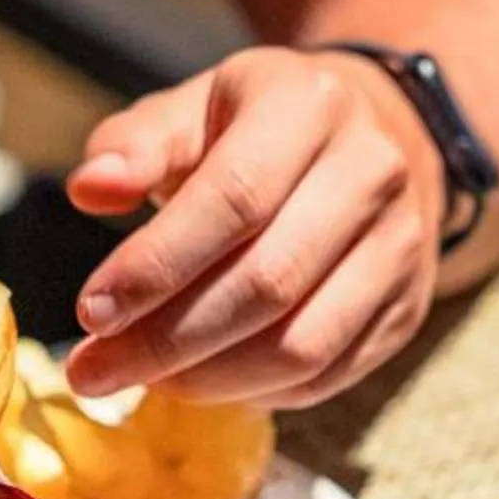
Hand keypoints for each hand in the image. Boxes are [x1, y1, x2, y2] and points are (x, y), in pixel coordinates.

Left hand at [62, 45, 441, 407]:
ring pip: (302, 344)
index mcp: (309, 106)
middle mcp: (372, 173)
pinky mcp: (408, 308)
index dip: (157, 265)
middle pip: (267, 283)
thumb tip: (91, 189)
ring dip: (210, 379)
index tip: (90, 313)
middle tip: (94, 371)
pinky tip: (202, 382)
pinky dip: (255, 392)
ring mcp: (401, 247)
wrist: (378, 140)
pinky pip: (327, 374)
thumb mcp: (194, 111)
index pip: (233, 200)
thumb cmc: (261, 131)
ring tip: (144, 381)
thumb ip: (135, 144)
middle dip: (168, 340)